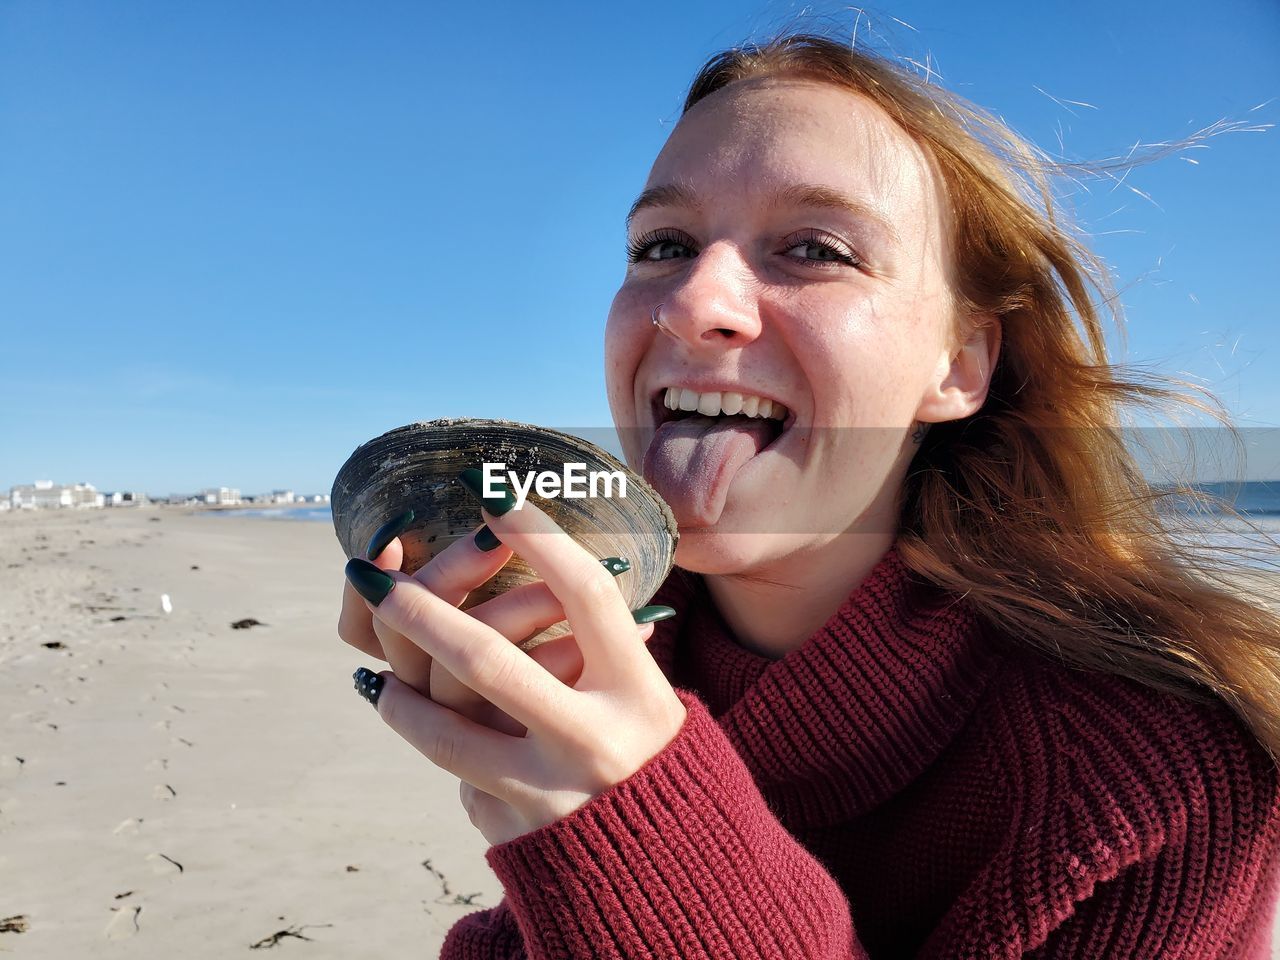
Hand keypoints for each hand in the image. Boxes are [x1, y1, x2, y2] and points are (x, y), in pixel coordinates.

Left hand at [345, 491, 684, 846]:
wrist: (670, 871)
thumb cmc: (654, 758)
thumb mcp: (649, 697)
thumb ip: (601, 647)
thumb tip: (531, 562)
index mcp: (639, 691)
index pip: (586, 595)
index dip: (540, 537)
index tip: (496, 493)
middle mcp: (594, 738)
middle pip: (487, 658)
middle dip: (419, 607)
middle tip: (373, 575)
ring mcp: (550, 790)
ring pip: (442, 728)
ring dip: (398, 696)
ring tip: (379, 680)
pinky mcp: (518, 831)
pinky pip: (458, 775)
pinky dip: (442, 749)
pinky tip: (427, 734)